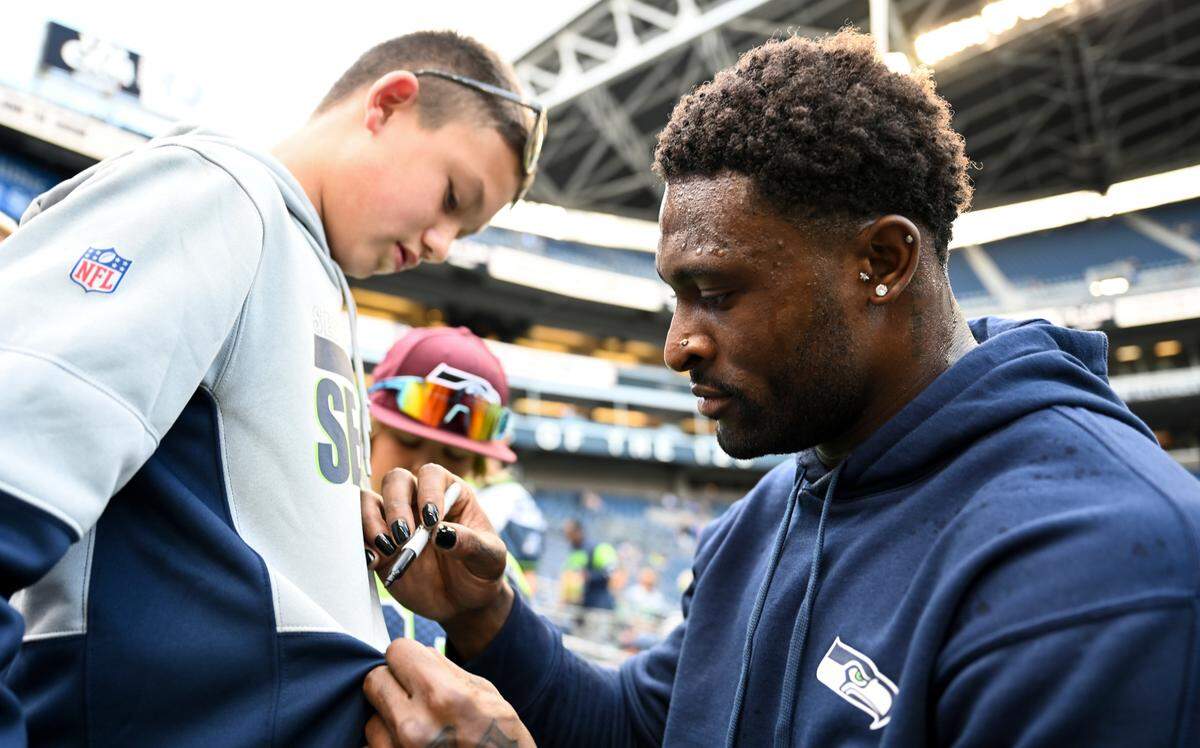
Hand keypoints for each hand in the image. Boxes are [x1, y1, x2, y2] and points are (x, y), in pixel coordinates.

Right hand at [362, 464, 512, 654]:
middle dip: (396, 505)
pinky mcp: (379, 545)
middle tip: (405, 536)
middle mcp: (419, 501)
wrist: (463, 603)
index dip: (428, 491)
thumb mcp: (489, 559)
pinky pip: (358, 533)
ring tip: (388, 549)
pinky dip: (360, 543)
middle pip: (395, 480)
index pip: (432, 474)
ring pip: (369, 501)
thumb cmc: (481, 571)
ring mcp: (396, 522)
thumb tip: (442, 533)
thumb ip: (470, 544)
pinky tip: (374, 562)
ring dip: (372, 521)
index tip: (432, 521)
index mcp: (450, 495)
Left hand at [363, 639, 533, 746]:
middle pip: (374, 681)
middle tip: (412, 695)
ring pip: (371, 720)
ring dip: (389, 721)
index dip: (407, 657)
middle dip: (392, 683)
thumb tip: (417, 654)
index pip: (397, 652)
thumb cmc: (501, 740)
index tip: (414, 666)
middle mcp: (415, 726)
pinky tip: (412, 747)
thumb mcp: (486, 695)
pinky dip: (388, 745)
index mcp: (443, 697)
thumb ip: (446, 671)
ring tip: (420, 730)